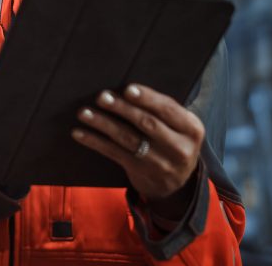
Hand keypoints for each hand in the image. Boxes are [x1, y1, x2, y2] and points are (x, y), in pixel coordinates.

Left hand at [71, 84, 203, 207]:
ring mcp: (159, 162)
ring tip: (85, 113)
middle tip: (102, 97)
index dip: (147, 98)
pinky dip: (95, 141)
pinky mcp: (140, 171)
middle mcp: (179, 147)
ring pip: (127, 138)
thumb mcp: (181, 127)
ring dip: (103, 123)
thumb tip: (128, 89)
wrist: (177, 183)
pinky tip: (80, 132)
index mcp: (191, 129)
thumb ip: (164, 110)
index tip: (128, 89)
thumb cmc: (173, 141)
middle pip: (146, 123)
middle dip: (122, 108)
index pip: (168, 109)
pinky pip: (114, 153)